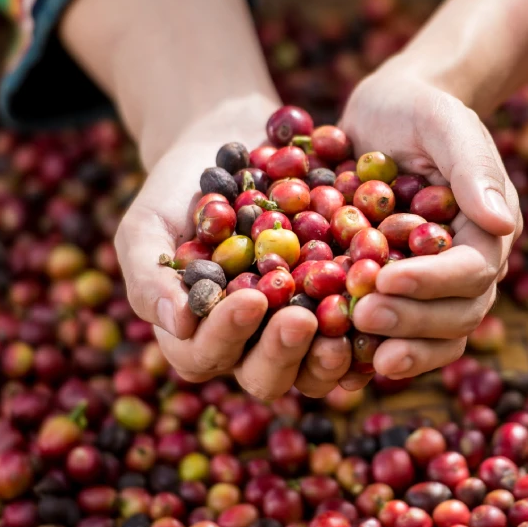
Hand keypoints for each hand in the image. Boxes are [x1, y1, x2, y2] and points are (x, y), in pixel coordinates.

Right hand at [116, 96, 357, 398]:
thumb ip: (150, 275)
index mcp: (197, 337)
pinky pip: (357, 338)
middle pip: (265, 376)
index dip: (226, 335)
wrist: (229, 150)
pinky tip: (382, 307)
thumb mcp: (146, 226)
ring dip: (329, 358)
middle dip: (282, 352)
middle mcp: (249, 347)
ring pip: (313, 370)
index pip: (205, 356)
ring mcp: (296, 335)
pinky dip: (369, 331)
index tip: (249, 298)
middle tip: (301, 319)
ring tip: (344, 325)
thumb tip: (175, 322)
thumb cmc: (176, 194)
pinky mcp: (337, 313)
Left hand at [341, 65, 520, 378]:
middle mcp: (467, 267)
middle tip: (363, 315)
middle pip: (457, 316)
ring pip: (433, 337)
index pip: (472, 271)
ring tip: (358, 354)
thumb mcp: (444, 122)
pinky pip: (395, 338)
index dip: (432, 282)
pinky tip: (341, 365)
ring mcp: (433, 286)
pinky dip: (372, 354)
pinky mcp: (397, 295)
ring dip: (399, 348)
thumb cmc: (419, 109)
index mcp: (488, 230)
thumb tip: (503, 223)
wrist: (386, 113)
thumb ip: (473, 167)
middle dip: (412, 322)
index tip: (386, 278)